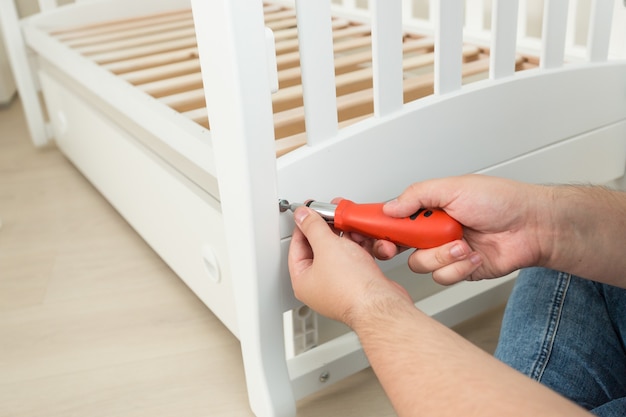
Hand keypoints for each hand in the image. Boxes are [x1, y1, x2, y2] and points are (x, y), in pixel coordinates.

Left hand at [288, 207, 412, 326]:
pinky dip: (361, 248)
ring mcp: (340, 285)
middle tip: (334, 216)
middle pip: (320, 249)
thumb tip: (302, 216)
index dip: (303, 226)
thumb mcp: (326, 246)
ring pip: (341, 253)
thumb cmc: (352, 287)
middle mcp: (319, 286)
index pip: (296, 247)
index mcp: (303, 281)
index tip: (311, 213)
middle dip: (331, 231)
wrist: (382, 304)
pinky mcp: (359, 284)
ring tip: (353, 228)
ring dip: (348, 238)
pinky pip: (356, 260)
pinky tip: (366, 240)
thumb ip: (313, 227)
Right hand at [378, 175, 549, 284]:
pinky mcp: (460, 270)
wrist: (532, 226)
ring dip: (442, 255)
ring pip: (421, 264)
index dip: (380, 227)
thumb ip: (417, 195)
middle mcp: (433, 231)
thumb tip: (390, 206)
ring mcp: (445, 251)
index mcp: (429, 209)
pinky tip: (474, 254)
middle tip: (406, 243)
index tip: (371, 232)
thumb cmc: (500, 201)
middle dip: (402, 246)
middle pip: (400, 246)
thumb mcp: (453, 188)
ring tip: (463, 243)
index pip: (394, 219)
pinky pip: (444, 276)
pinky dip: (459, 267)